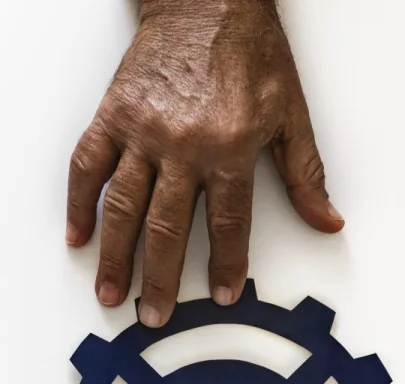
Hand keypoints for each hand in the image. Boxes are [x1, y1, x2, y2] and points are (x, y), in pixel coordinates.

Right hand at [66, 0, 341, 326]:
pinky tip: (78, 236)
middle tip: (154, 315)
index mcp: (231, 144)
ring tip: (110, 293)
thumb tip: (326, 220)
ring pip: (123, 207)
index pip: (228, 222)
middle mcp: (183, 142)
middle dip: (159, 279)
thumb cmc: (248, 49)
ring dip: (114, 257)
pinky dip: (79, 204)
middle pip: (167, 228)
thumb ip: (304, 172)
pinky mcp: (113, 115)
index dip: (226, 265)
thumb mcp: (290, 110)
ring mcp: (142, 130)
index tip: (220, 295)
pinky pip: (87, 167)